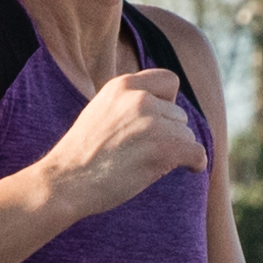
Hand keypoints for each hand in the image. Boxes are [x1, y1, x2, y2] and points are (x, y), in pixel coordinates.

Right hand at [41, 66, 205, 215]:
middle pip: (179, 114)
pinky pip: (197, 153)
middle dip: (169, 134)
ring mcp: (151, 122)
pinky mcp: (162, 148)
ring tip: (145, 164)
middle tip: (142, 153)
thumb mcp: (101, 112)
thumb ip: (129, 104)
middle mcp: (139, 98)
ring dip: (175, 151)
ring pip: (186, 135)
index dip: (168, 103)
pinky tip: (189, 169)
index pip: (169, 81)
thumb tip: (164, 110)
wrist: (65, 182)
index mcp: (123, 85)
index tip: (160, 122)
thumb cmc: (81, 156)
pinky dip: (196, 163)